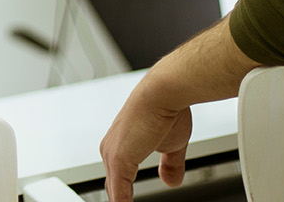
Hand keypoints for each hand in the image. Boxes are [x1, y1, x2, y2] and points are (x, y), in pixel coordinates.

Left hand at [99, 87, 194, 201]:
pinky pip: (118, 193)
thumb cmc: (168, 109)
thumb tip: (171, 181)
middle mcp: (111, 149)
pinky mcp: (118, 159)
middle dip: (120, 201)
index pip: (117, 177)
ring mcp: (112, 155)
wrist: (165, 92)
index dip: (123, 194)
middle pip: (111, 186)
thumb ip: (170, 164)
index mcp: (120, 145)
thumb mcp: (172, 144)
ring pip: (113, 191)